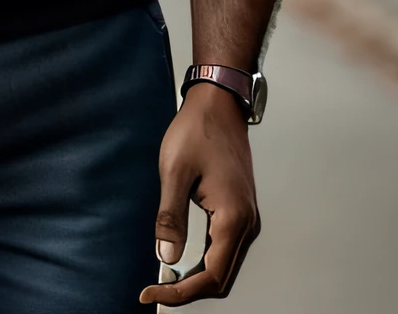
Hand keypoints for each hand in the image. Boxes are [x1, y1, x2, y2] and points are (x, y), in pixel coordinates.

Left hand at [139, 83, 259, 304]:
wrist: (218, 103)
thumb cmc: (197, 130)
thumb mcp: (175, 171)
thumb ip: (170, 217)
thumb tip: (166, 259)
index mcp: (232, 218)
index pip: (211, 276)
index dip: (181, 293)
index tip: (151, 294)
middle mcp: (246, 223)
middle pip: (221, 278)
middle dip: (188, 290)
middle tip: (154, 291)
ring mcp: (244, 217)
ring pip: (224, 265)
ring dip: (196, 278)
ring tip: (164, 281)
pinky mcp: (238, 210)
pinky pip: (224, 248)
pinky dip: (204, 261)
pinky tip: (183, 259)